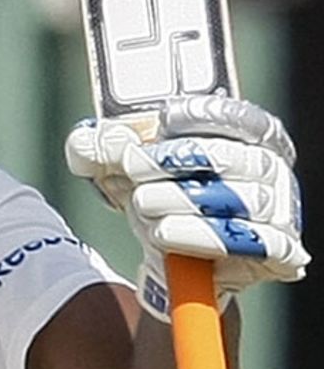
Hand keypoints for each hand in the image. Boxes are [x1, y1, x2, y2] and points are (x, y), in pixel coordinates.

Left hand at [65, 95, 307, 319]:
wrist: (165, 249)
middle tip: (134, 168)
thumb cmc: (154, 189)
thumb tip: (88, 140)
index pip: (239, 117)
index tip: (165, 119)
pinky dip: (205, 238)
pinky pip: (255, 244)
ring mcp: (279, 212)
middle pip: (237, 159)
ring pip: (242, 202)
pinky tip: (167, 234)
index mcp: (242, 136)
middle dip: (180, 160)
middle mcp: (269, 170)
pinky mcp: (278, 252)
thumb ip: (101, 145)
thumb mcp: (119, 164)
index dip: (206, 116)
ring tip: (143, 204)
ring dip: (185, 202)